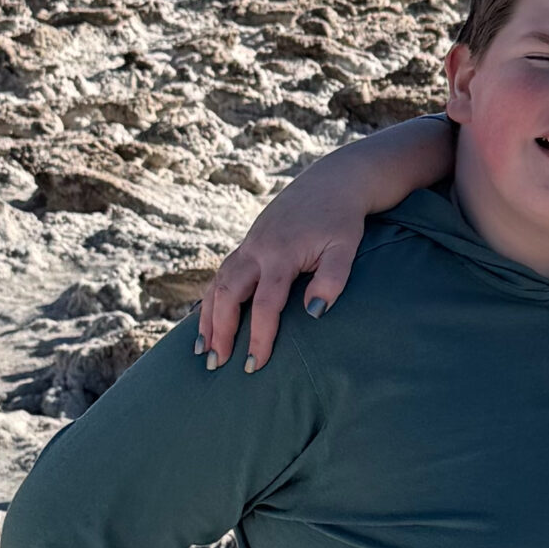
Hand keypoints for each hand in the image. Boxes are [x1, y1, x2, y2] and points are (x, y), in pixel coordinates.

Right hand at [194, 151, 379, 371]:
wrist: (333, 182)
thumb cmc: (342, 220)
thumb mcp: (345, 247)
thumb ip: (332, 279)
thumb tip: (314, 313)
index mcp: (280, 253)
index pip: (265, 304)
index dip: (259, 336)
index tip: (254, 365)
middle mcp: (257, 248)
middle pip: (229, 293)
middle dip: (220, 330)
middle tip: (217, 363)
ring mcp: (249, 244)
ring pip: (218, 283)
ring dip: (208, 316)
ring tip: (203, 349)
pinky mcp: (248, 243)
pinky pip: (222, 274)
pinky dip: (211, 298)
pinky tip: (207, 319)